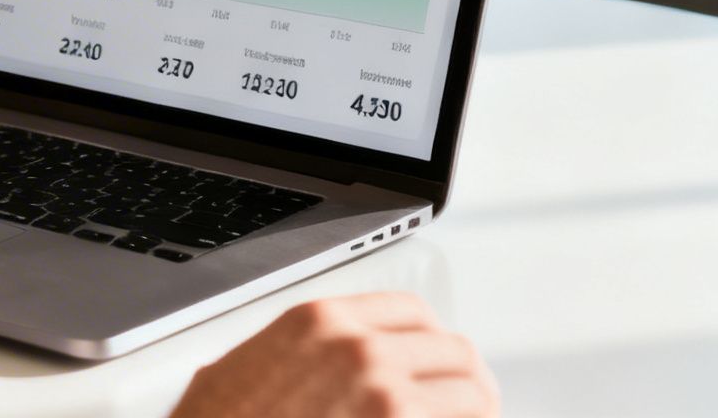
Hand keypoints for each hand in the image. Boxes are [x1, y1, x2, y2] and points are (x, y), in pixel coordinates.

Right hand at [168, 293, 497, 417]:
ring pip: (472, 394)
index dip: (432, 340)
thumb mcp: (244, 368)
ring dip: (473, 413)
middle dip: (463, 381)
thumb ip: (297, 355)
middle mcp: (359, 348)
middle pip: (454, 350)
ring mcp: (385, 395)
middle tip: (466, 404)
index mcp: (319, 321)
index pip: (411, 311)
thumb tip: (317, 367)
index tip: (437, 359)